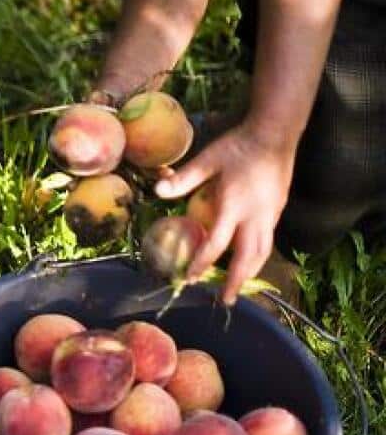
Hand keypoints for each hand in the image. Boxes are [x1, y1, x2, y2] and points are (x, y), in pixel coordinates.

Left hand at [153, 119, 296, 304]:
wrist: (275, 133)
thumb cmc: (238, 146)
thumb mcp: (208, 159)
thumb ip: (185, 178)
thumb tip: (157, 191)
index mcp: (235, 205)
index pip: (217, 243)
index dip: (202, 262)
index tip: (190, 277)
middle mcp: (256, 216)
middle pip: (248, 258)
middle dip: (236, 281)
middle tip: (225, 300)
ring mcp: (270, 215)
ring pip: (263, 252)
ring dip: (250, 273)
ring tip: (238, 288)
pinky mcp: (277, 211)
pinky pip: (267, 241)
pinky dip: (258, 257)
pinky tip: (248, 261)